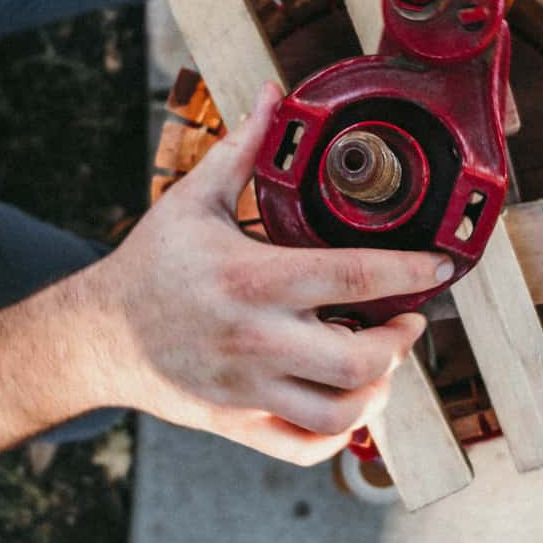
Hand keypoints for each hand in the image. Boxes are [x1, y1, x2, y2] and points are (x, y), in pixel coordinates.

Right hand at [92, 83, 451, 464]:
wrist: (100, 335)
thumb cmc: (153, 263)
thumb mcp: (193, 199)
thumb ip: (242, 149)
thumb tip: (274, 95)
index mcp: (254, 279)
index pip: (356, 277)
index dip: (411, 271)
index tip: (442, 264)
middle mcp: (257, 340)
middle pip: (362, 358)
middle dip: (403, 340)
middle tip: (408, 319)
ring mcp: (249, 389)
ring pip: (342, 412)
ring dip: (380, 388)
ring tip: (383, 359)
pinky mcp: (239, 423)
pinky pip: (305, 447)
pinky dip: (341, 433)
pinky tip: (348, 399)